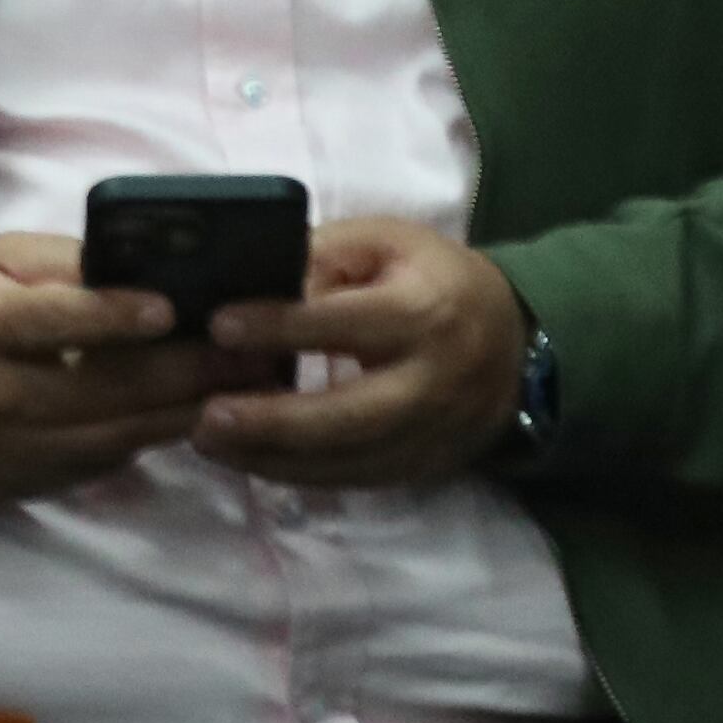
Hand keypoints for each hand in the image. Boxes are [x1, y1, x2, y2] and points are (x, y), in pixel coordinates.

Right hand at [0, 235, 244, 502]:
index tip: (170, 307)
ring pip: (122, 433)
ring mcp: (21, 448)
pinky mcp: (44, 481)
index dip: (111, 315)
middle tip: (251, 348)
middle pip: (104, 389)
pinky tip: (207, 409)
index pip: (50, 322)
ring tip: (250, 381)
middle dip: (185, 369)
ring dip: (192, 408)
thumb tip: (142, 265)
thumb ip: (61, 263)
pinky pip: (117, 459)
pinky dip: (163, 433)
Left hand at [191, 217, 529, 488]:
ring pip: (348, 460)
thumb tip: (251, 283)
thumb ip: (322, 256)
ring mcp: (432, 434)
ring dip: (273, 458)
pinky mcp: (423, 466)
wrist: (516, 343)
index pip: (344, 323)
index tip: (219, 325)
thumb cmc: (433, 279)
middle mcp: (432, 382)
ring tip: (208, 441)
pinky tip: (249, 460)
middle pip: (349, 416)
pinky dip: (298, 475)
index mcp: (424, 312)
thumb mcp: (385, 242)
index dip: (280, 326)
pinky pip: (356, 480)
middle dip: (273, 422)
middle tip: (206, 416)